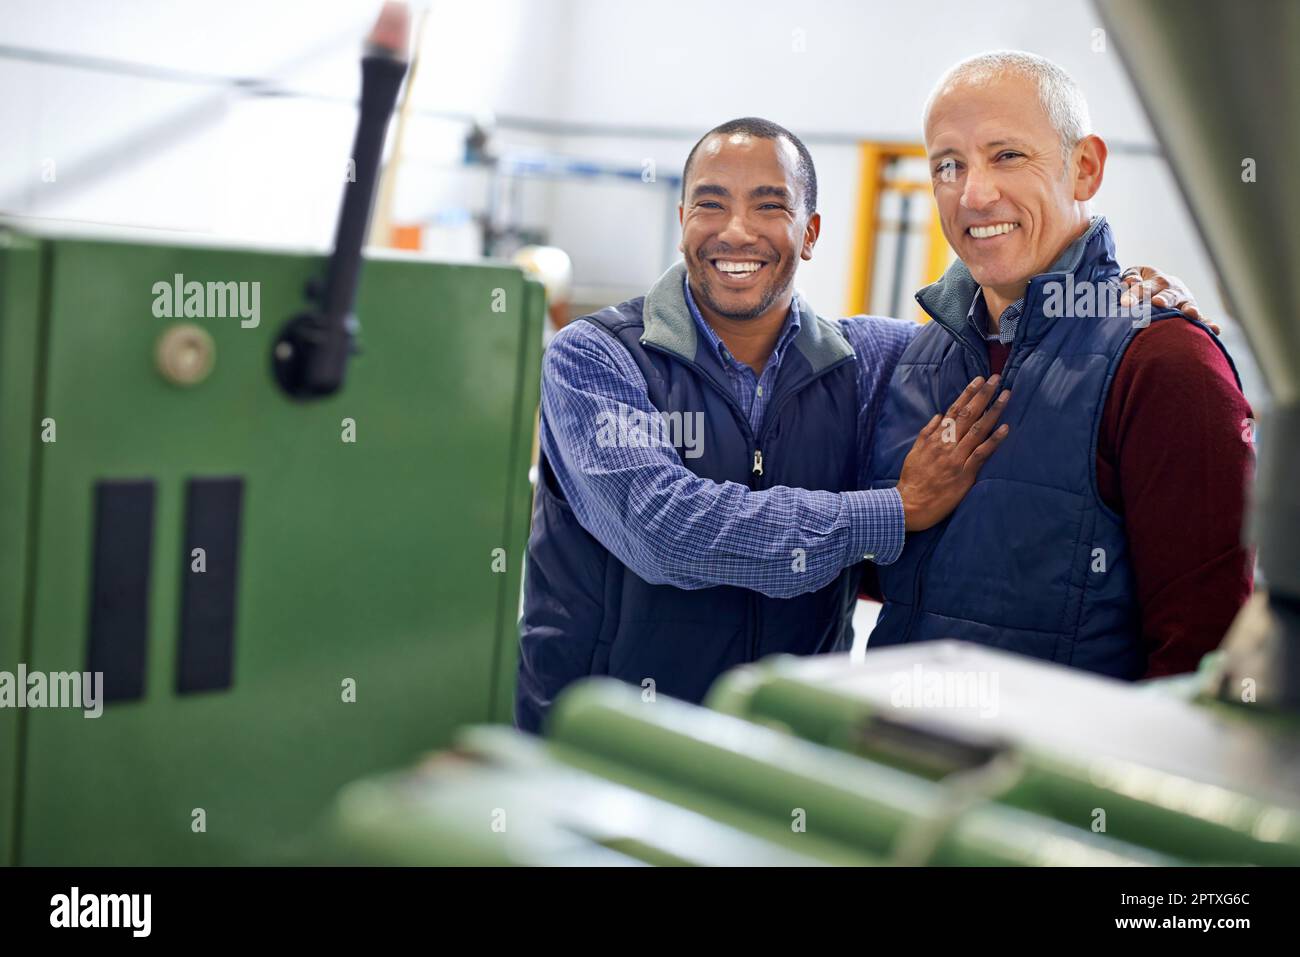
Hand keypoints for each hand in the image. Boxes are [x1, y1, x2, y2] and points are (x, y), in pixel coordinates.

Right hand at [896, 375, 1010, 531]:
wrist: (910, 505)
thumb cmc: (912, 480)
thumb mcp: (914, 452)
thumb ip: (926, 433)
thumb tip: (939, 416)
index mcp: (935, 438)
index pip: (954, 410)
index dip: (967, 394)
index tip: (979, 379)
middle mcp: (947, 444)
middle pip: (968, 414)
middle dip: (983, 395)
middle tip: (996, 378)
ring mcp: (956, 458)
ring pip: (978, 429)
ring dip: (994, 411)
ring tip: (1006, 395)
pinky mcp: (964, 473)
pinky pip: (982, 453)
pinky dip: (994, 440)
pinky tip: (1006, 427)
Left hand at [1119, 265, 1220, 334]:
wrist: (1164, 284)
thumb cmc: (1144, 282)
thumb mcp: (1136, 274)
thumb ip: (1131, 276)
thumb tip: (1131, 281)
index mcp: (1156, 280)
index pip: (1142, 288)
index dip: (1133, 295)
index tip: (1125, 303)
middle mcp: (1172, 291)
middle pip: (1167, 295)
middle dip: (1164, 299)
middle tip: (1158, 303)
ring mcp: (1184, 302)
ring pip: (1186, 306)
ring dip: (1188, 310)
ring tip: (1190, 314)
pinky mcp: (1192, 313)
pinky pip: (1202, 319)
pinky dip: (1208, 324)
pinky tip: (1215, 329)